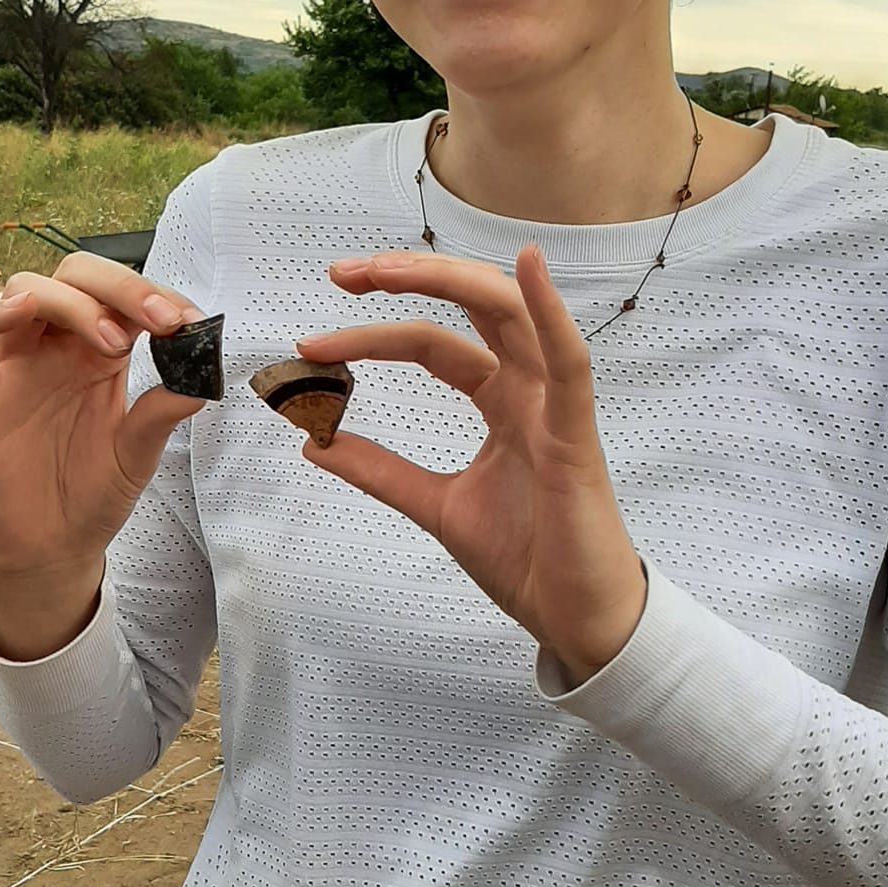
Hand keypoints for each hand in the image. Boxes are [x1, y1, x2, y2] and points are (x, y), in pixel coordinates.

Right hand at [0, 252, 206, 591]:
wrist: (51, 549)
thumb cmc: (91, 495)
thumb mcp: (138, 454)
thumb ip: (161, 412)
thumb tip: (203, 376)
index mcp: (98, 355)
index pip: (123, 299)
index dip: (156, 297)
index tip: (191, 321)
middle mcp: (56, 349)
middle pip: (76, 277)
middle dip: (121, 286)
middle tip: (159, 320)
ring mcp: (15, 366)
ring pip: (26, 292)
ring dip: (73, 302)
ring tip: (113, 344)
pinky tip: (20, 309)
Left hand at [295, 245, 647, 686]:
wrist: (575, 619)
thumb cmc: (528, 561)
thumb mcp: (434, 506)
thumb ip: (379, 471)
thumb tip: (312, 444)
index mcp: (500, 403)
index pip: (431, 345)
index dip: (371, 336)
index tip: (312, 344)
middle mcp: (528, 391)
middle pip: (471, 308)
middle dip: (408, 280)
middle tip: (340, 272)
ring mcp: (554, 407)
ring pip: (510, 316)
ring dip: (450, 281)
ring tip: (386, 269)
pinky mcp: (575, 436)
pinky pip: (569, 363)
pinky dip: (552, 312)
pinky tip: (529, 267)